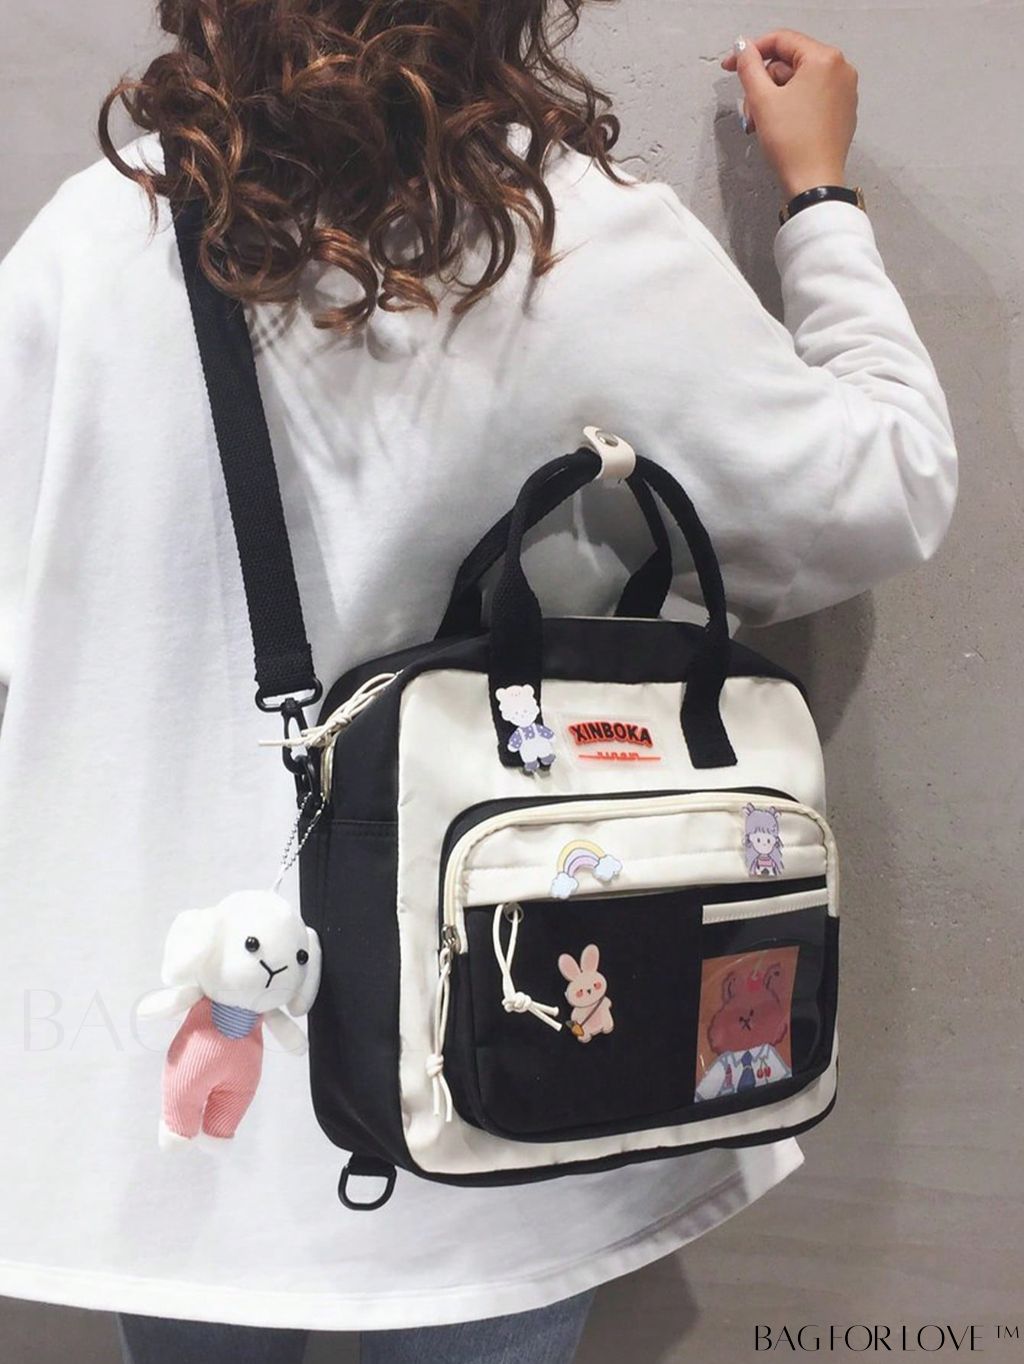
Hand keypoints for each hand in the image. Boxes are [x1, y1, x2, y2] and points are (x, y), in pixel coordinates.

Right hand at [720, 29, 858, 200]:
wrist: (813, 183)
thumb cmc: (794, 145)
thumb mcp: (761, 99)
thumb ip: (748, 66)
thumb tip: (743, 50)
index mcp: (824, 59)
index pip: (782, 40)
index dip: (751, 51)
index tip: (732, 63)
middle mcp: (840, 70)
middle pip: (790, 63)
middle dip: (764, 84)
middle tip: (750, 108)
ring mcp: (844, 92)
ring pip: (798, 82)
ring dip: (774, 98)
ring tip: (761, 123)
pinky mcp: (841, 112)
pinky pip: (811, 97)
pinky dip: (791, 106)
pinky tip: (779, 126)